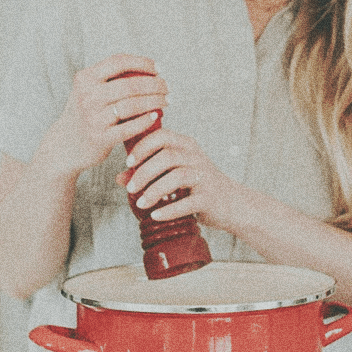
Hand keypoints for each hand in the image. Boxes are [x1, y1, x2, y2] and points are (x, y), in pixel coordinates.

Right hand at [38, 54, 169, 175]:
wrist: (65, 145)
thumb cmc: (85, 114)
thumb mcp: (88, 90)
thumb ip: (109, 78)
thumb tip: (147, 67)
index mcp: (85, 79)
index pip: (118, 62)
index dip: (142, 62)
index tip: (158, 68)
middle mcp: (87, 96)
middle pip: (130, 85)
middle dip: (155, 84)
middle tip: (167, 87)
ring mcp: (93, 118)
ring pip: (133, 105)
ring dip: (155, 101)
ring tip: (167, 100)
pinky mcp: (101, 138)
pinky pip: (130, 127)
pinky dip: (145, 120)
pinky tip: (155, 116)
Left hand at [119, 129, 243, 229]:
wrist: (231, 203)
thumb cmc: (198, 186)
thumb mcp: (174, 173)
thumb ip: (148, 172)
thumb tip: (120, 178)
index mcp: (187, 146)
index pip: (162, 136)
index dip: (142, 147)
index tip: (128, 162)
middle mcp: (197, 158)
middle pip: (167, 156)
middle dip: (144, 172)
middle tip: (130, 188)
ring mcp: (205, 177)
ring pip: (177, 177)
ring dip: (154, 191)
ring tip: (140, 204)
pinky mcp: (209, 198)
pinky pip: (187, 202)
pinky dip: (169, 210)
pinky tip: (155, 215)